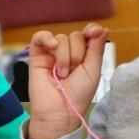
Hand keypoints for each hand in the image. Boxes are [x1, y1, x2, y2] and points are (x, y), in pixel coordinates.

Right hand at [27, 24, 107, 138]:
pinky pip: (40, 36)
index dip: (91, 31)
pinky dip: (47, 38)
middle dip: (77, 54)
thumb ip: (97, 48)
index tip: (95, 32)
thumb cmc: (78, 95)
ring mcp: (51, 53)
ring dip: (64, 57)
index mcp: (84, 55)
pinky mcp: (36, 55)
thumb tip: (102, 27)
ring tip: (61, 75)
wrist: (59, 111)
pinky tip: (52, 47)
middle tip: (73, 73)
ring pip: (61, 38)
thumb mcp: (93, 70)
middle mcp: (68, 52)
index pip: (88, 34)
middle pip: (76, 36)